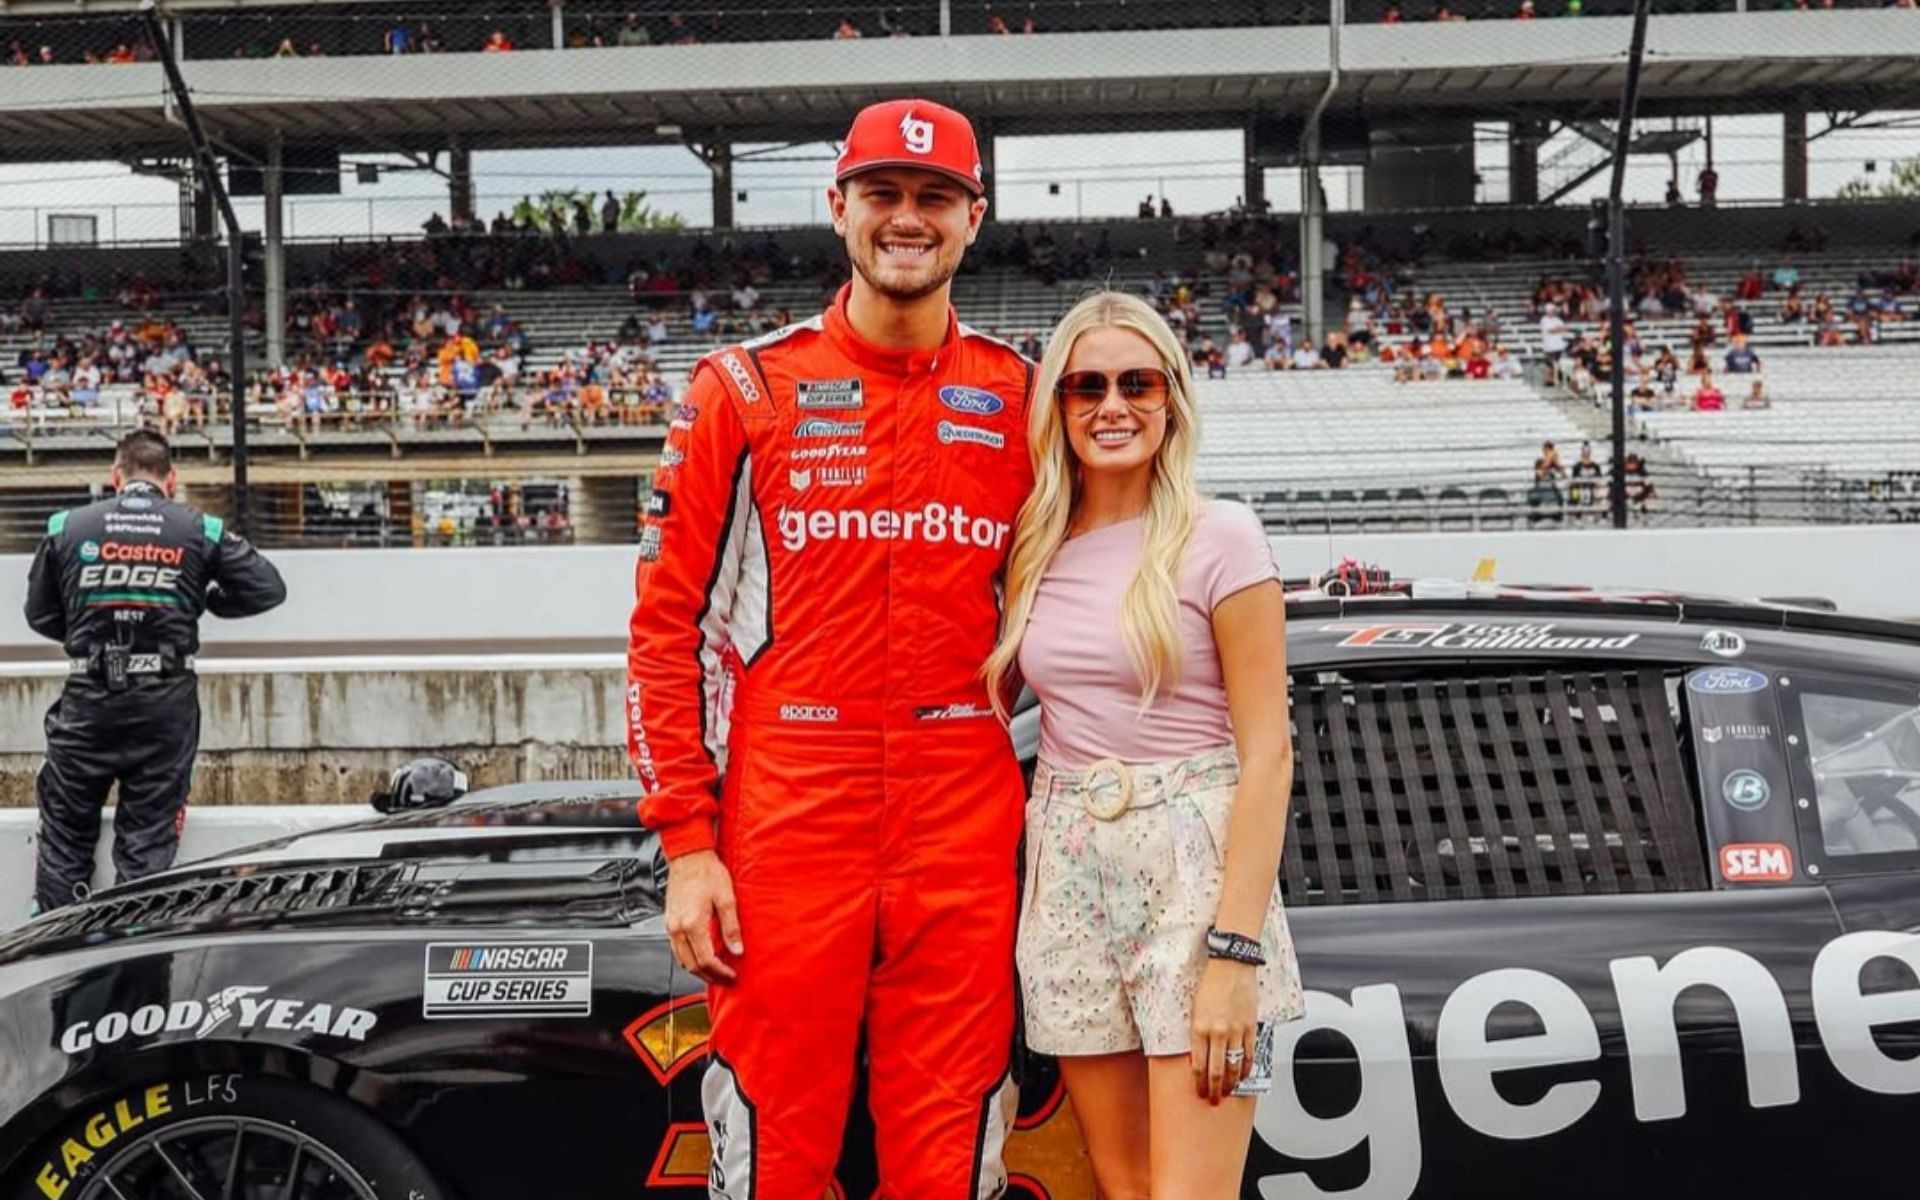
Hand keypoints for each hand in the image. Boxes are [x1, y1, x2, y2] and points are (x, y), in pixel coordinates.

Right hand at [663, 850, 741, 984]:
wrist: (689, 856)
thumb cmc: (707, 872)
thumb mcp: (726, 899)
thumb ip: (731, 928)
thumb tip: (737, 949)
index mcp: (692, 924)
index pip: (706, 960)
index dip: (720, 971)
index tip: (731, 975)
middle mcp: (678, 928)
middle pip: (691, 965)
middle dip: (709, 975)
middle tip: (725, 978)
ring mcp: (670, 925)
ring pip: (681, 959)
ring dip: (698, 969)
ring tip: (715, 971)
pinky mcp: (669, 921)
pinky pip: (676, 948)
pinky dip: (689, 957)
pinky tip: (701, 954)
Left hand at [1190, 958, 1257, 1102]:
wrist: (1232, 966)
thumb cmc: (1211, 984)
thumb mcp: (1195, 1009)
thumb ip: (1197, 1033)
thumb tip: (1198, 1055)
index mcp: (1199, 1028)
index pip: (1198, 1066)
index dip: (1199, 1083)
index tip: (1199, 1092)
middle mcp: (1217, 1032)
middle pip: (1216, 1072)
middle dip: (1214, 1090)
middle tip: (1213, 1100)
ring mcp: (1236, 1031)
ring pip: (1234, 1067)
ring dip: (1230, 1084)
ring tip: (1227, 1092)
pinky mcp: (1250, 1028)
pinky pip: (1250, 1055)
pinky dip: (1246, 1069)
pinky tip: (1243, 1076)